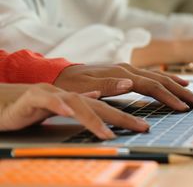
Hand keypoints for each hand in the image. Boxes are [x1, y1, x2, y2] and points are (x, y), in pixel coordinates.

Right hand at [0, 83, 148, 139]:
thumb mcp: (63, 108)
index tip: (145, 126)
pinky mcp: (34, 97)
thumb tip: (98, 97)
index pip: (108, 108)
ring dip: (93, 117)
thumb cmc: (35, 105)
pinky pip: (48, 100)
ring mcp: (53, 94)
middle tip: (141, 127)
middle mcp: (70, 94)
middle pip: (100, 104)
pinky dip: (58, 105)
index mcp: (79, 97)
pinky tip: (68, 112)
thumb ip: (82, 103)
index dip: (127, 116)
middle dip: (122, 117)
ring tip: (107, 133)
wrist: (4, 100)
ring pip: (77, 103)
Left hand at [53, 64, 192, 110]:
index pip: (151, 86)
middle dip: (182, 93)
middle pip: (162, 80)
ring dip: (180, 88)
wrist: (59, 73)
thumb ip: (106, 86)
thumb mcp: (82, 87)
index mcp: (121, 73)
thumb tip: (129, 83)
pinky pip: (155, 76)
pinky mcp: (129, 72)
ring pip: (161, 77)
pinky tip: (180, 84)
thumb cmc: (70, 84)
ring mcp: (130, 69)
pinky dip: (170, 81)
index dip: (169, 97)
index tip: (183, 108)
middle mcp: (129, 69)